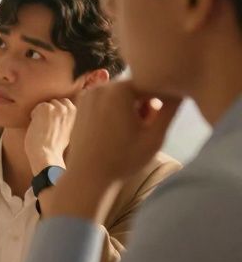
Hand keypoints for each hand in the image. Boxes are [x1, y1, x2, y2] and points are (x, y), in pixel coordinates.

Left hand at [24, 98, 76, 173]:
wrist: (46, 153)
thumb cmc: (55, 146)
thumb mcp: (68, 131)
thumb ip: (67, 119)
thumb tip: (62, 112)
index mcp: (76, 114)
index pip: (65, 101)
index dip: (56, 110)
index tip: (52, 120)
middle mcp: (68, 109)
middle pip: (54, 101)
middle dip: (49, 111)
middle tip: (46, 126)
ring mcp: (58, 108)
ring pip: (45, 104)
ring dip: (41, 113)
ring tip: (42, 127)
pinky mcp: (46, 108)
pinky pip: (36, 108)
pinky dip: (34, 116)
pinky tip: (38, 127)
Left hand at [65, 80, 179, 186]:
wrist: (88, 176)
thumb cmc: (124, 159)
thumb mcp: (155, 135)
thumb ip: (170, 109)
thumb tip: (179, 90)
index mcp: (119, 89)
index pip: (153, 85)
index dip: (161, 103)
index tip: (157, 123)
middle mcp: (101, 86)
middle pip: (136, 89)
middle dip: (144, 105)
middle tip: (143, 129)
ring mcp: (88, 94)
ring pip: (122, 95)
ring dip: (131, 108)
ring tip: (130, 132)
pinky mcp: (82, 104)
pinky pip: (107, 101)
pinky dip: (116, 111)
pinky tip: (116, 131)